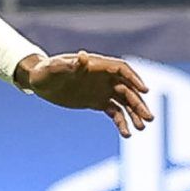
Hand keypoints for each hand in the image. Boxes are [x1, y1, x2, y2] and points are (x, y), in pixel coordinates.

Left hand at [14, 51, 154, 137]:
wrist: (40, 81)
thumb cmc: (46, 71)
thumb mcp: (54, 68)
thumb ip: (70, 65)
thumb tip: (82, 56)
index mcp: (98, 65)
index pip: (122, 70)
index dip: (134, 79)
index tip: (144, 91)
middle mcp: (105, 77)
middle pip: (128, 89)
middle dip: (139, 103)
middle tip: (149, 118)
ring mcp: (103, 90)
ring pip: (125, 102)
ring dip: (134, 114)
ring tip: (141, 127)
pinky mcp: (98, 102)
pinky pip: (114, 112)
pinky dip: (121, 122)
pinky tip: (126, 133)